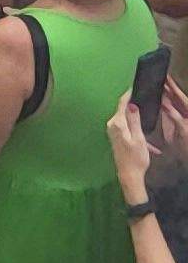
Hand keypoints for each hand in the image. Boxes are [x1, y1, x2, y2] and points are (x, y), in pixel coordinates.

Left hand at [114, 89, 159, 204]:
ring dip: (138, 124)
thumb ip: (135, 121)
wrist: (129, 175)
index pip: (122, 104)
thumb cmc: (135, 157)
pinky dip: (138, 135)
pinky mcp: (116, 138)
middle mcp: (112, 125)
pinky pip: (128, 131)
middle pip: (123, 111)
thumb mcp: (139, 138)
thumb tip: (132, 105)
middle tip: (145, 102)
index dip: (128, 95)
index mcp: (117, 123)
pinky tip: (151, 147)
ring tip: (149, 123)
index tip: (134, 87)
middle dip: (133, 107)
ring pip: (127, 122)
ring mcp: (113, 132)